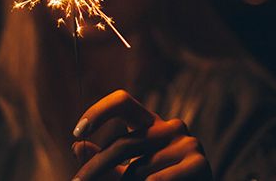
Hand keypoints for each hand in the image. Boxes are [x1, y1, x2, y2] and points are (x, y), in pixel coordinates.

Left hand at [71, 90, 211, 180]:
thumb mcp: (130, 171)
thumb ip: (106, 159)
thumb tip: (77, 147)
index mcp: (153, 123)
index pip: (123, 102)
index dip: (98, 111)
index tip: (78, 132)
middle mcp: (171, 127)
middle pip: (123, 144)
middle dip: (96, 166)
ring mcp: (187, 143)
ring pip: (138, 170)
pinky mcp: (198, 163)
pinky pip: (156, 180)